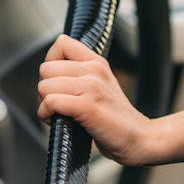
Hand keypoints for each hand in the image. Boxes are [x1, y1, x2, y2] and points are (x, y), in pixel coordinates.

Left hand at [37, 35, 163, 165]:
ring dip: (45, 104)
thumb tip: (49, 76)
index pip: (61, 43)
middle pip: (46, 68)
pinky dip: (46, 115)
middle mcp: (94, 70)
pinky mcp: (87, 106)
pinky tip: (58, 121)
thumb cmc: (116, 120)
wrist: (139, 139)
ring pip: (44, 86)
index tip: (57, 82)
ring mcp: (91, 87)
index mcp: (97, 62)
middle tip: (58, 104)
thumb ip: (79, 75)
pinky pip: (50, 102)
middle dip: (45, 89)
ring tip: (60, 113)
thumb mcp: (101, 86)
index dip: (51, 64)